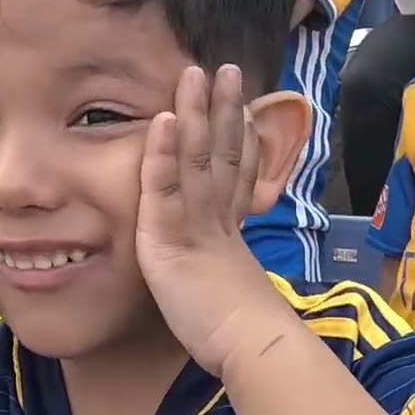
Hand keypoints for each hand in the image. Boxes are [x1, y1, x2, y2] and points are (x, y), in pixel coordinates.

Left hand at [137, 65, 288, 377]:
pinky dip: (165, 151)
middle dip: (226, 109)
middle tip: (227, 69)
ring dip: (197, 111)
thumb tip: (245, 291)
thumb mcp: (238, 296)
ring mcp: (197, 222)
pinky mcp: (172, 235)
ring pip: (199, 156)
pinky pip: (165, 186)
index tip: (247, 112)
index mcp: (232, 232)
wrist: (249, 344)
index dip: (243, 139)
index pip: (238, 175)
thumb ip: (233, 279)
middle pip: (224, 151)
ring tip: (195, 72)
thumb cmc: (242, 334)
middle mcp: (219, 218)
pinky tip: (166, 118)